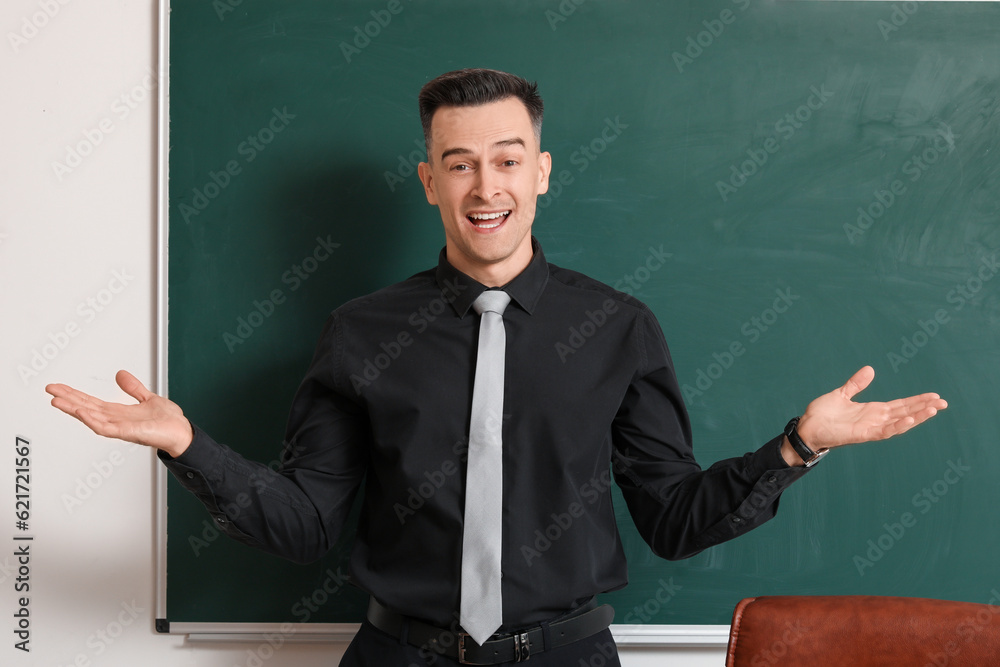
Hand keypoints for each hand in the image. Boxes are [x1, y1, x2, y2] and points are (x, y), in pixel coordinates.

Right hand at [45, 370, 192, 457]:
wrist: (182, 432)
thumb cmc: (168, 421)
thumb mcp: (148, 398)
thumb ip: (133, 388)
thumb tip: (120, 374)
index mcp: (119, 412)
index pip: (91, 402)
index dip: (75, 394)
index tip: (59, 387)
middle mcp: (116, 420)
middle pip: (86, 408)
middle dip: (68, 399)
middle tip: (50, 390)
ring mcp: (120, 428)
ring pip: (91, 418)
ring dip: (74, 409)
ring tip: (57, 400)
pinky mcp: (127, 433)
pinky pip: (105, 428)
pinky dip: (93, 420)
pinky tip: (82, 412)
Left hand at [781, 366, 946, 465]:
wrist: (806, 427)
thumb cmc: (822, 414)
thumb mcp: (842, 394)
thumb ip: (856, 384)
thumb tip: (870, 369)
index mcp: (872, 410)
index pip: (900, 405)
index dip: (917, 401)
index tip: (934, 396)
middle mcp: (875, 420)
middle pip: (905, 413)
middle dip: (924, 408)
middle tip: (944, 402)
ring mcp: (870, 428)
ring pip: (899, 423)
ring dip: (916, 417)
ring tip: (934, 410)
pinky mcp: (862, 435)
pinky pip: (884, 432)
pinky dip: (897, 426)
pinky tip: (910, 420)